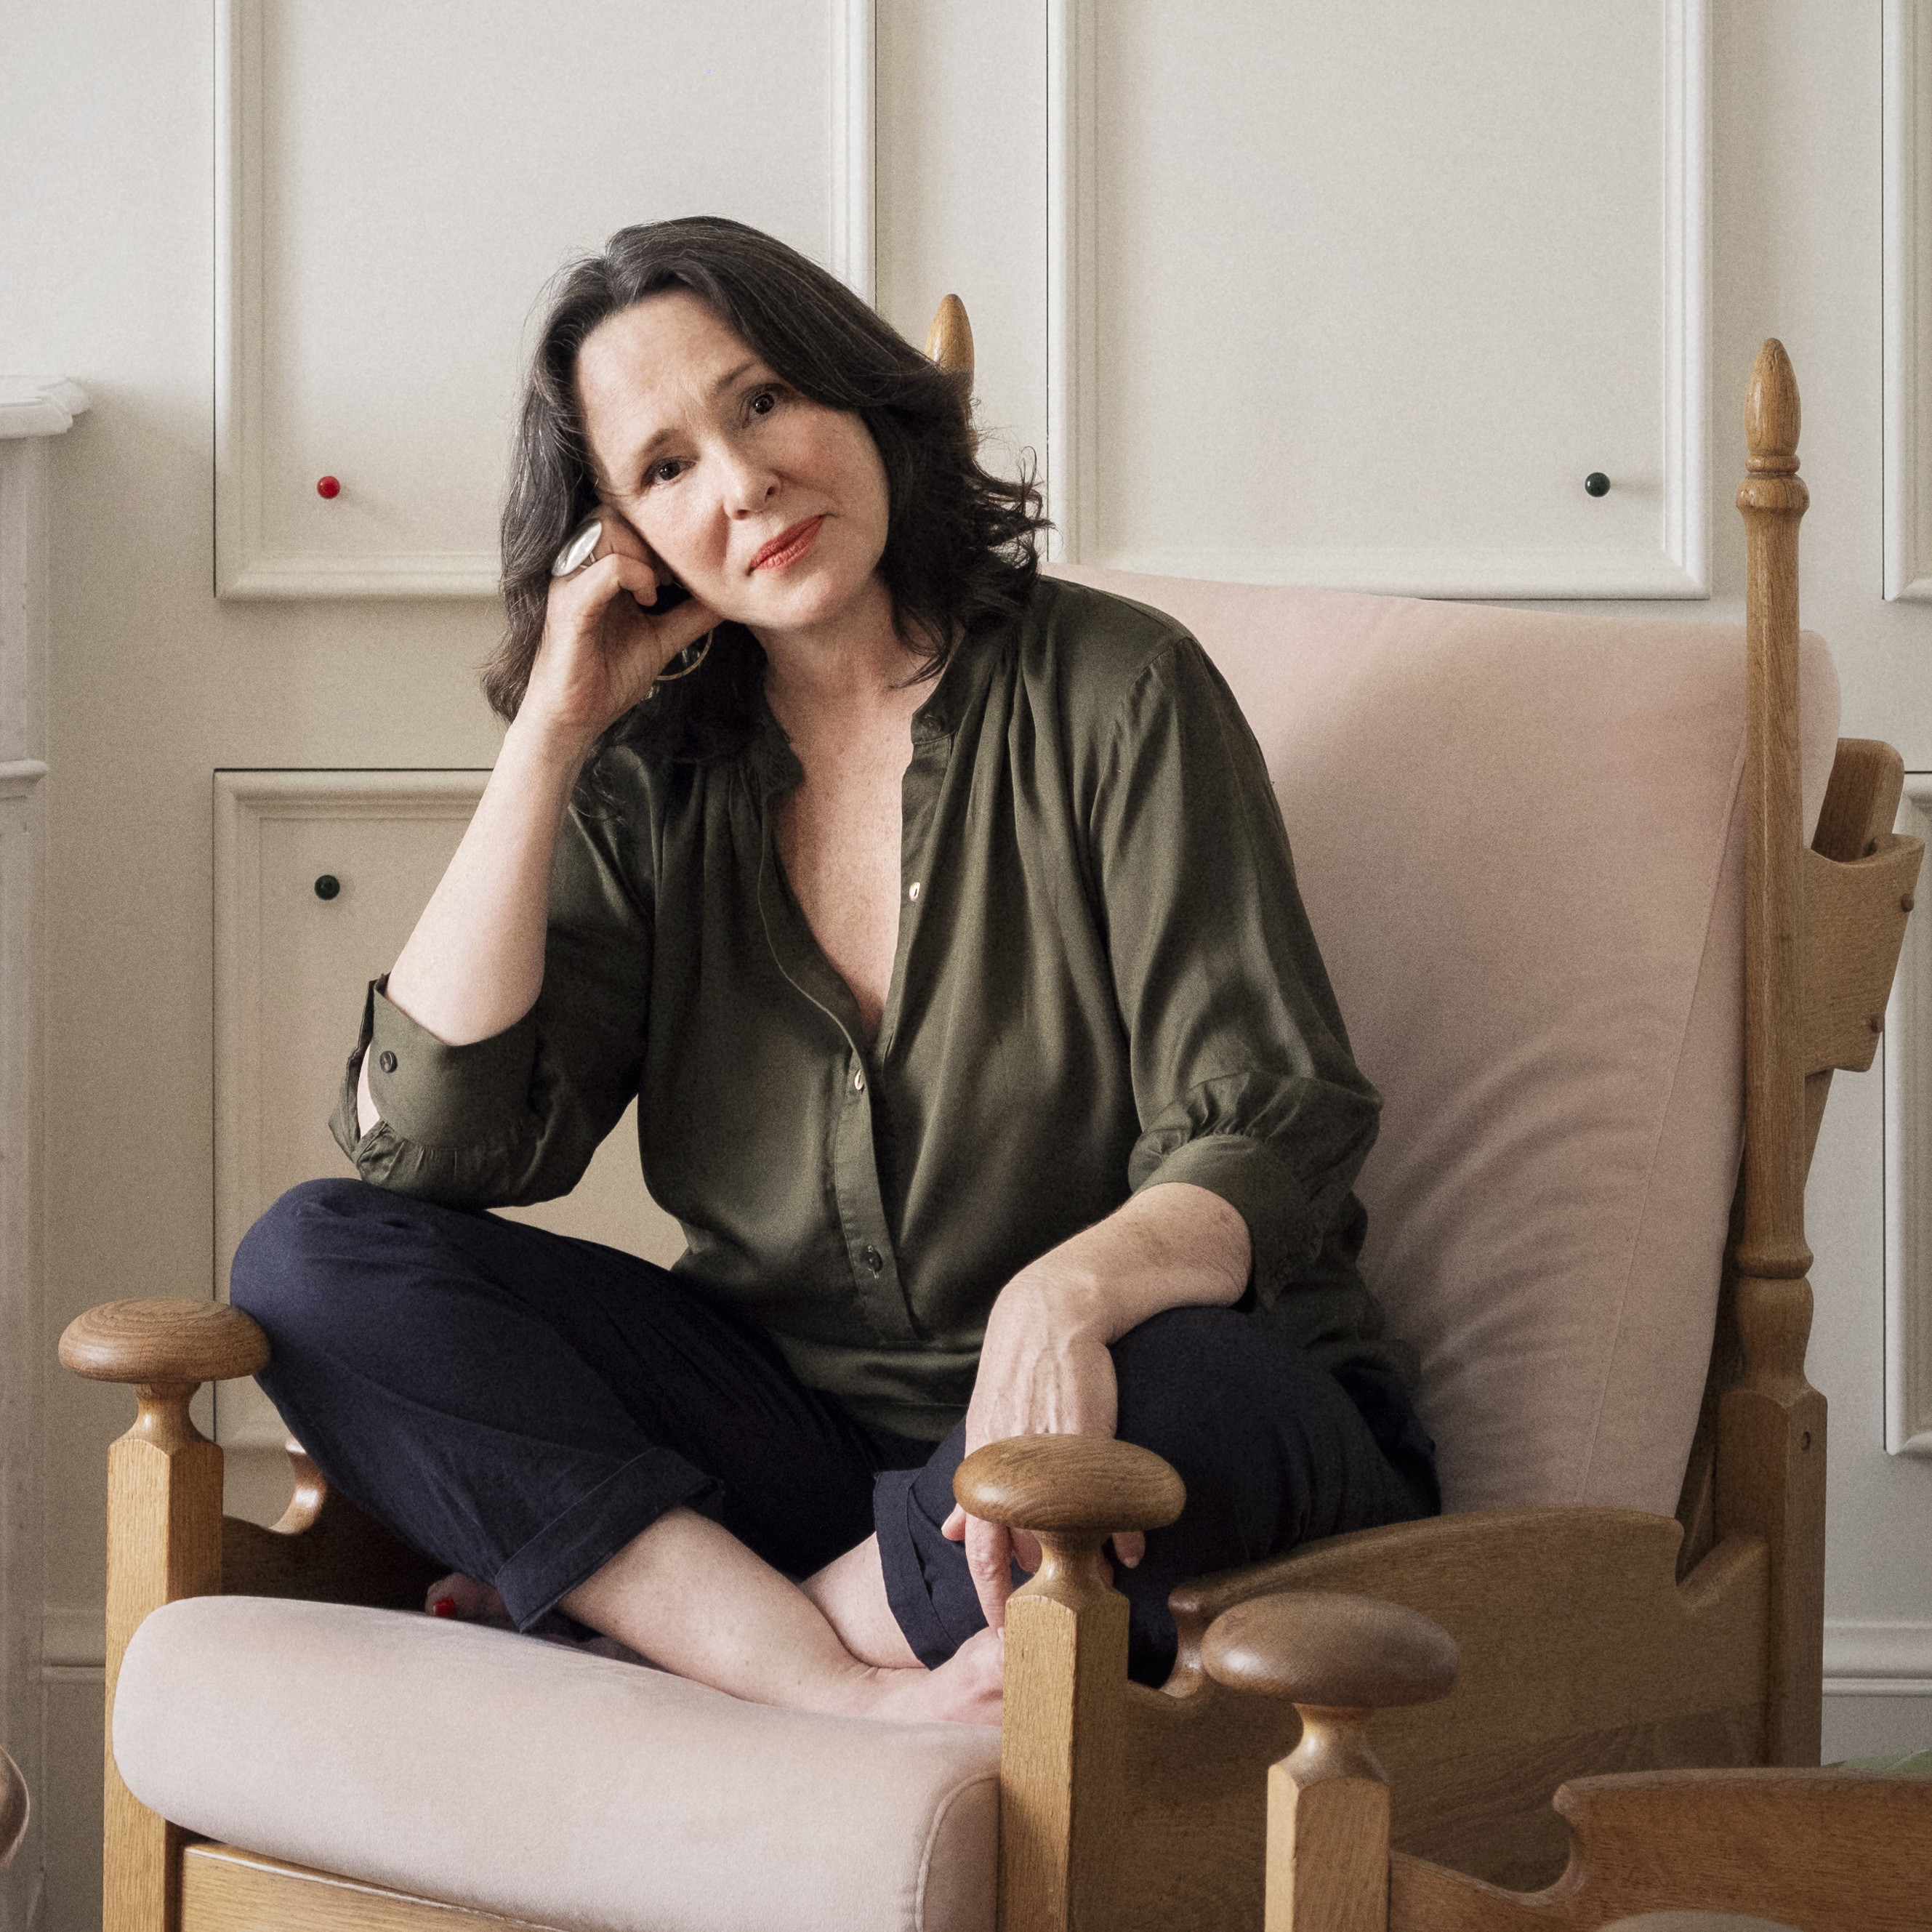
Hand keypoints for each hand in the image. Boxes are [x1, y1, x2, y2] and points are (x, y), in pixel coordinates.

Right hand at [520, 514, 720, 748]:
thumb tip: (728, 598)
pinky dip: (637, 577)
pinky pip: (608, 568)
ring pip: (609, 529)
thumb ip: (690, 615)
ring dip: (645, 554)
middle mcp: (579, 567)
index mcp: (596, 569)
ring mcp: (572, 582)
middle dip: (653, 537)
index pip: (624, 518)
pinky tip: (648, 602)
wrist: (576, 719)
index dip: (659, 534)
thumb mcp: (662, 639)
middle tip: (673, 576)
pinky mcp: (572, 605)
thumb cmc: (608, 677)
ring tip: (659, 589)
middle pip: (615, 512)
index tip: (679, 571)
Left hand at [941, 1269, 1145, 1631]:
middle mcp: (1014, 1467)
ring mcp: (1054, 1456)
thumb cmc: (1019, 1377)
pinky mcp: (1093, 1441)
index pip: (983, 1553)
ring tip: (1104, 1584)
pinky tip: (1133, 1546)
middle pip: (1030, 1552)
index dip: (993, 1597)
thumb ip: (973, 1486)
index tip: (1004, 1632)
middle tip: (1065, 1614)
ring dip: (1090, 1565)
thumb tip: (952, 1534)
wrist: (1054, 1316)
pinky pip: (1110, 1505)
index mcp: (983, 1468)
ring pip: (1072, 1534)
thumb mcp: (983, 1429)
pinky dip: (1124, 1533)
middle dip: (1047, 1588)